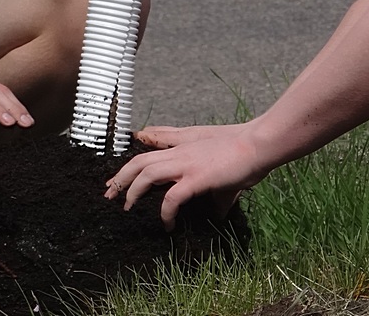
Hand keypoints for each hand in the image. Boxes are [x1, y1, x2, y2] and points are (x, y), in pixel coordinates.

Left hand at [104, 122, 266, 230]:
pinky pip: (172, 197)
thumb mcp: (225, 173)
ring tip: (127, 207)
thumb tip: (218, 214)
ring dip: (132, 190)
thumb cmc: (245, 155)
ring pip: (146, 172)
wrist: (259, 144)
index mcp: (184, 146)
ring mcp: (187, 163)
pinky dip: (165, 212)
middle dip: (120, 178)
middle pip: (139, 161)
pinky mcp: (197, 178)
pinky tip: (167, 224)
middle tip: (109, 195)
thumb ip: (214, 189)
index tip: (115, 180)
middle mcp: (180, 152)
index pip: (149, 152)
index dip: (129, 166)